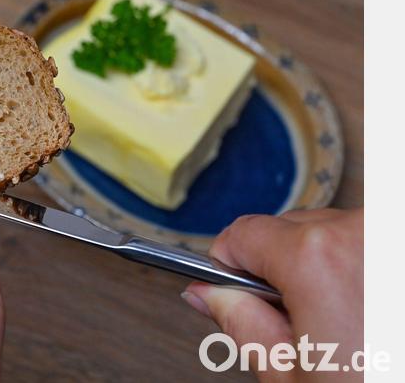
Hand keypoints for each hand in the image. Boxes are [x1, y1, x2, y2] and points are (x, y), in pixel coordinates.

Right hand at [182, 208, 362, 381]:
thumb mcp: (290, 375)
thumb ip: (240, 322)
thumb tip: (207, 292)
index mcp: (318, 260)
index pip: (242, 233)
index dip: (228, 265)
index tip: (234, 289)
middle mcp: (361, 231)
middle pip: (287, 227)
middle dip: (283, 266)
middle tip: (302, 319)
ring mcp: (388, 231)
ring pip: (330, 229)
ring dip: (326, 262)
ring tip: (348, 316)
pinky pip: (365, 237)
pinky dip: (362, 263)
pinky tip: (369, 305)